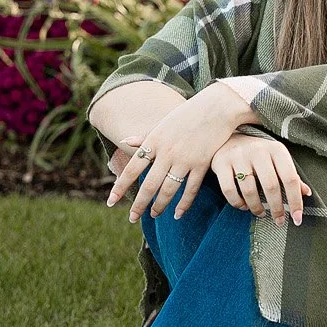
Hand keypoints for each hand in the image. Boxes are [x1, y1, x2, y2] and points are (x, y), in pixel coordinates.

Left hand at [107, 83, 252, 221]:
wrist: (216, 108)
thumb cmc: (187, 115)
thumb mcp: (163, 125)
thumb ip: (145, 138)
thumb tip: (125, 141)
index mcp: (154, 142)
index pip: (132, 169)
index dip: (120, 186)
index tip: (111, 201)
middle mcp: (167, 152)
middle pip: (149, 185)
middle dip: (139, 204)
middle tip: (132, 218)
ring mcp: (185, 159)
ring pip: (169, 190)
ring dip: (160, 205)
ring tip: (154, 215)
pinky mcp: (202, 164)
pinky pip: (191, 189)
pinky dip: (184, 204)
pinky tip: (178, 214)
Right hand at [211, 132, 309, 227]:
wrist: (228, 137)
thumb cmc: (259, 153)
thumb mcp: (277, 159)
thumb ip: (291, 175)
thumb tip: (306, 193)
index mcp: (276, 149)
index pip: (290, 178)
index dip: (295, 201)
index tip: (297, 219)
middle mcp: (258, 150)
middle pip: (270, 186)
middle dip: (277, 208)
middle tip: (279, 221)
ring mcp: (238, 156)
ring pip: (249, 191)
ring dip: (256, 208)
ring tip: (260, 212)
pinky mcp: (221, 163)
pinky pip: (229, 191)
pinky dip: (237, 203)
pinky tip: (244, 206)